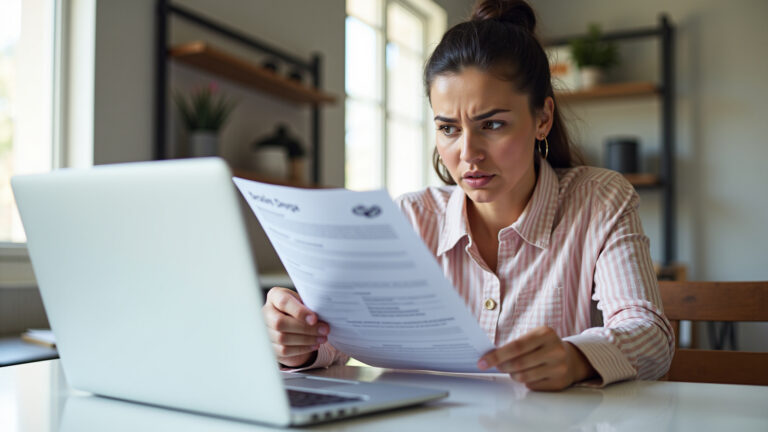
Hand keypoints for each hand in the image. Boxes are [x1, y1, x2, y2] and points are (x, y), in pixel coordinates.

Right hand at [262, 287, 328, 367]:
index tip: (314, 319)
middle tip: (324, 330)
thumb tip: (322, 313)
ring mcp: (265, 330)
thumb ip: (309, 305)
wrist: (294, 323)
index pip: (283, 302)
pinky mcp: (269, 345)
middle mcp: (266, 312)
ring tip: (322, 338)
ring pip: (282, 338)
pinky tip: (314, 344)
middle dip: (305, 328)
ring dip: (306, 340)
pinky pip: (284, 350)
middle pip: (280, 323)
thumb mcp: (304, 301)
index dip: (299, 311)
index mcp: (275, 296)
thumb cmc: (301, 309)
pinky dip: (302, 349)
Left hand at [477, 326, 595, 390]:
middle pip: (519, 363)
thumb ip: (514, 345)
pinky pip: (532, 385)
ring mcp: (559, 367)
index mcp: (545, 333)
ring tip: (513, 369)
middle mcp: (555, 349)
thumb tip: (488, 356)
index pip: (516, 346)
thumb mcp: (532, 337)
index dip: (497, 355)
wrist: (570, 358)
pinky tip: (529, 374)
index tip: (482, 362)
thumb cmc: (542, 346)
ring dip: (512, 374)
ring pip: (523, 376)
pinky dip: (525, 381)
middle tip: (496, 366)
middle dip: (502, 366)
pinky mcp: (559, 382)